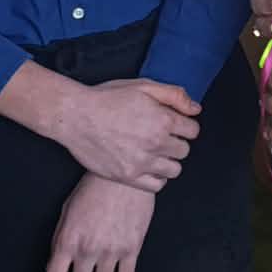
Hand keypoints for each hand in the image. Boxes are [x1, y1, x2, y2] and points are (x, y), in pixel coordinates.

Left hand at [44, 175, 154, 271]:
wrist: (123, 175)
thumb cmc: (92, 189)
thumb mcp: (67, 211)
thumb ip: (61, 240)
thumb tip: (58, 263)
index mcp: (67, 241)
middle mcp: (88, 250)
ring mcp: (111, 251)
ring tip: (103, 269)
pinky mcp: (132, 249)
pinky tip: (120, 267)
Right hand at [53, 77, 199, 190]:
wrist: (75, 116)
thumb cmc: (107, 98)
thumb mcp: (143, 86)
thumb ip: (174, 95)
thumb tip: (196, 109)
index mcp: (162, 120)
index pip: (193, 130)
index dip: (185, 125)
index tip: (175, 125)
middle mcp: (155, 143)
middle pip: (184, 150)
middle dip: (177, 142)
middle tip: (161, 136)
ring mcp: (142, 162)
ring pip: (174, 170)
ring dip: (169, 161)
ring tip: (155, 152)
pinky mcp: (128, 176)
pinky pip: (157, 185)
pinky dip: (157, 178)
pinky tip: (148, 167)